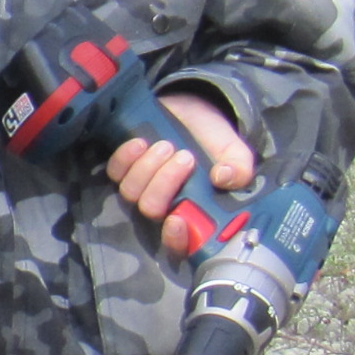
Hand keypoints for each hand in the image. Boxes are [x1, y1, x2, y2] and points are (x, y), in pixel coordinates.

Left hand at [105, 88, 255, 256]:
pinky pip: (115, 172)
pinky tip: (141, 143)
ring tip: (168, 145)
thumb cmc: (213, 139)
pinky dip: (126, 158)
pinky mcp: (123, 169)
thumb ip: (239, 169)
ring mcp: (141, 188)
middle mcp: (164, 206)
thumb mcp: (234, 153)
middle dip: (165, 183)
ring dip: (148, 167)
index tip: (177, 220)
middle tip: (185, 157)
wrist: (192, 110)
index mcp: (192, 212)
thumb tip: (224, 178)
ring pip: (132, 192)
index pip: (179, 244)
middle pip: (151, 209)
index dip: (175, 239)